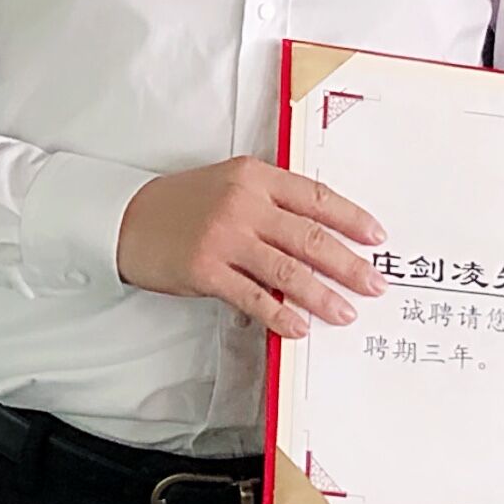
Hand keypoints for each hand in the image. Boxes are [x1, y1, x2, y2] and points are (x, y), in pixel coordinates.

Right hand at [115, 157, 383, 337]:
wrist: (127, 220)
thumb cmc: (183, 203)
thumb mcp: (229, 184)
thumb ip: (271, 201)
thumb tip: (320, 234)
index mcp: (254, 176)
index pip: (315, 197)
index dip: (351, 219)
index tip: (377, 238)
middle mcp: (243, 203)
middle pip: (309, 236)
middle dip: (349, 263)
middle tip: (375, 283)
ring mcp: (224, 237)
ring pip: (288, 270)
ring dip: (322, 295)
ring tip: (346, 312)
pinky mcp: (206, 270)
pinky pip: (253, 296)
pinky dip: (279, 314)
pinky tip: (298, 327)